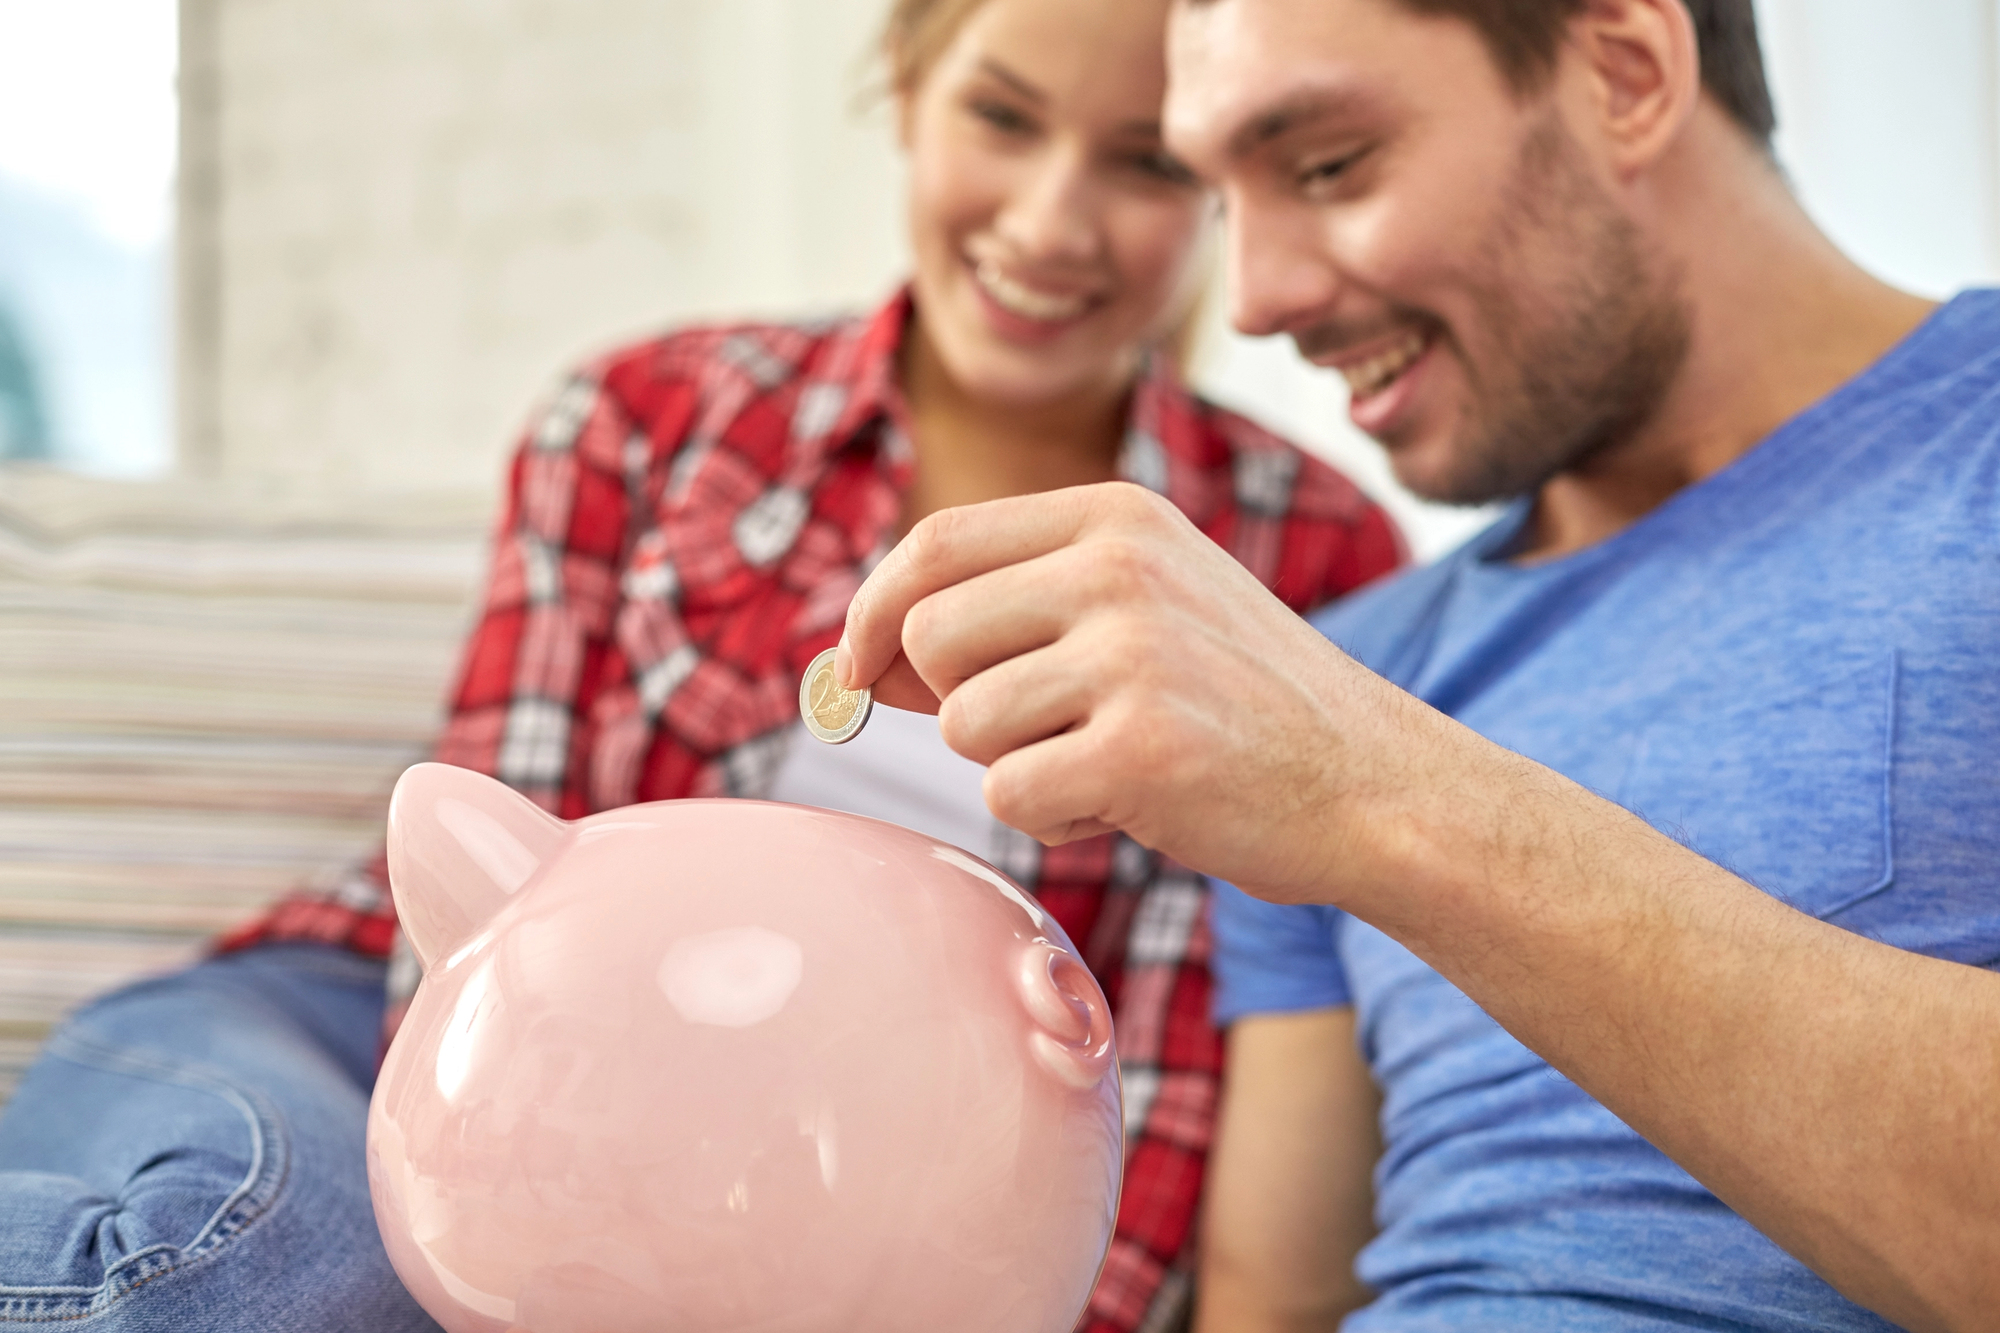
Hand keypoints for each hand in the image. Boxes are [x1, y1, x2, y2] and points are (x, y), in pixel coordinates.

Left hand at [838, 482, 1448, 902]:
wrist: (1373, 783)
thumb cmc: (1237, 706)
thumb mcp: (1135, 615)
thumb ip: (1002, 620)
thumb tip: (847, 662)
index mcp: (1114, 516)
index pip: (934, 541)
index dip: (874, 610)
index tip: (856, 667)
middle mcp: (1119, 567)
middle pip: (929, 634)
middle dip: (953, 704)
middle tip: (1043, 732)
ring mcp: (1134, 653)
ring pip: (961, 724)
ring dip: (1013, 767)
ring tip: (1105, 765)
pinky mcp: (1142, 748)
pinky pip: (1009, 797)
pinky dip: (1052, 821)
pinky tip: (1128, 804)